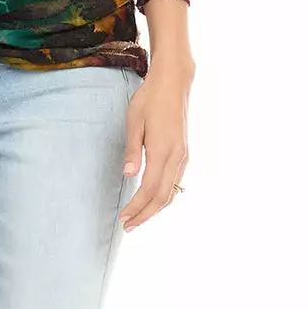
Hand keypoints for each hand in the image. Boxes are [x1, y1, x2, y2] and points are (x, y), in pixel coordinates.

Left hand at [118, 61, 191, 230]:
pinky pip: (174, 182)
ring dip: (154, 208)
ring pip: (171, 192)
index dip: (136, 207)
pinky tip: (152, 198)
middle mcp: (176, 157)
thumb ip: (132, 149)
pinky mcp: (183, 152)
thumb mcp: (134, 121)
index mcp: (162, 150)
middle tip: (128, 226)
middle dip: (145, 214)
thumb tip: (128, 175)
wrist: (173, 83)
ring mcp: (183, 156)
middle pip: (162, 197)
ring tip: (138, 216)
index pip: (149, 189)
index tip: (123, 218)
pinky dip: (163, 196)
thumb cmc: (149, 99)